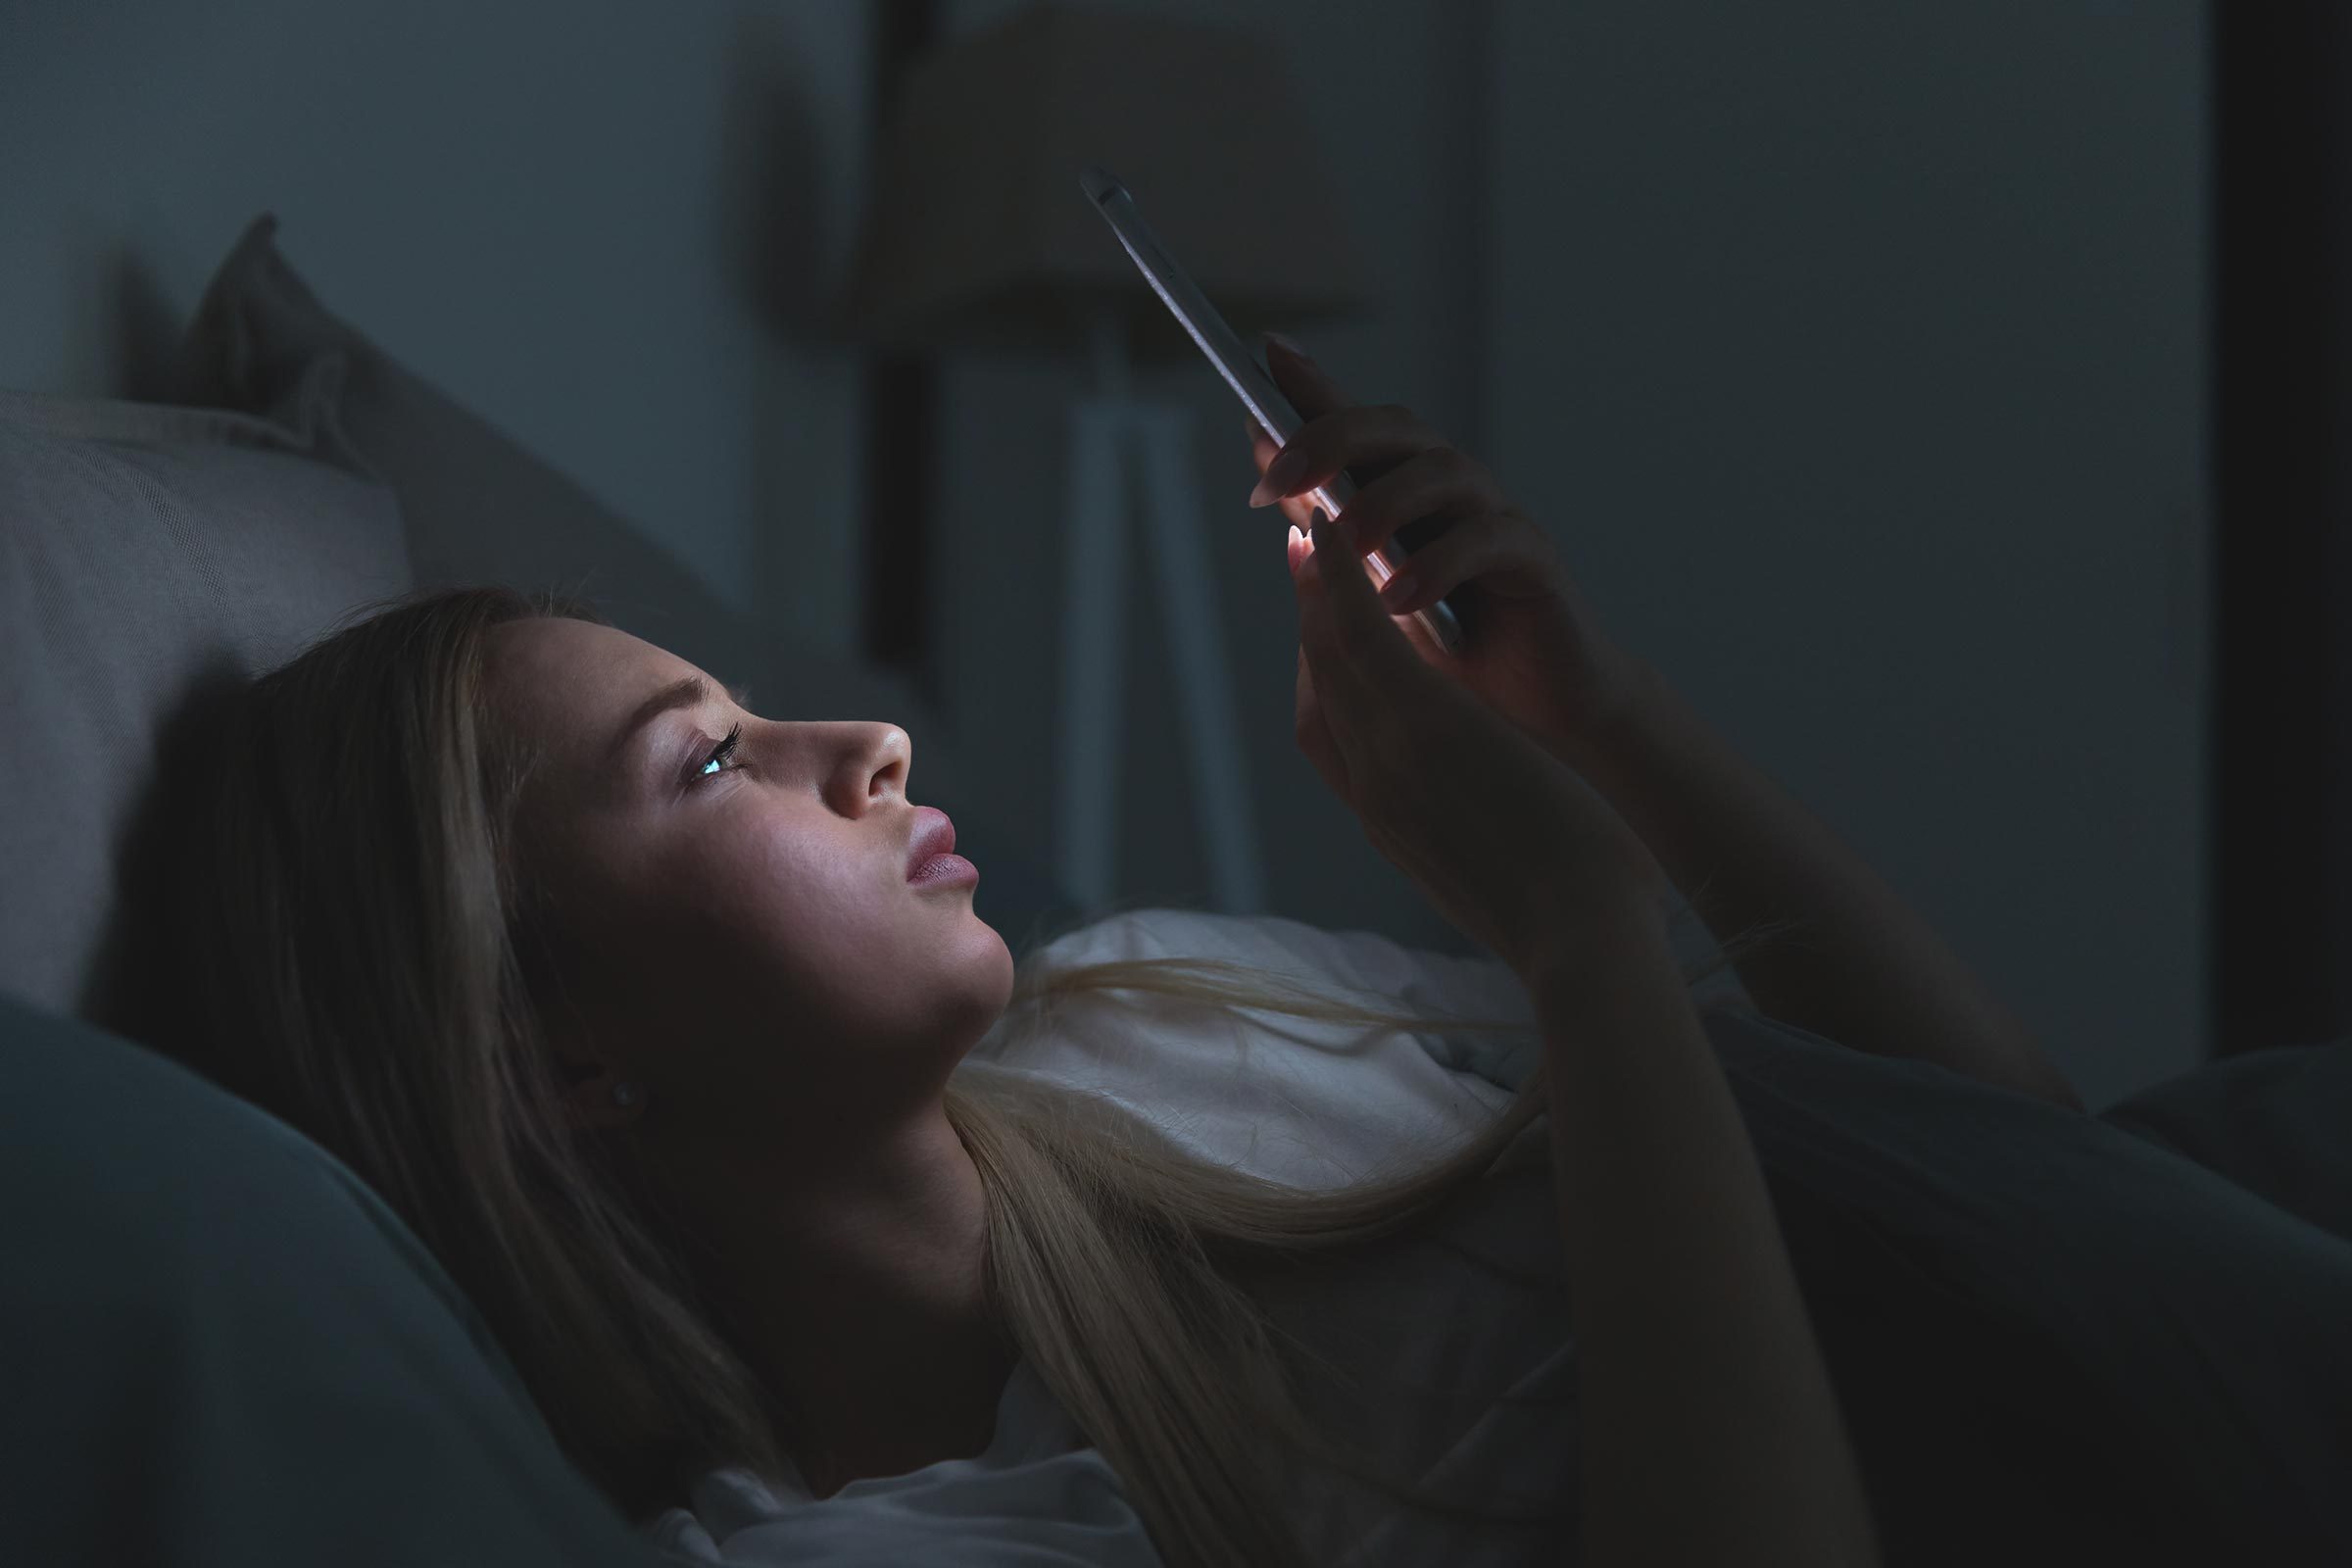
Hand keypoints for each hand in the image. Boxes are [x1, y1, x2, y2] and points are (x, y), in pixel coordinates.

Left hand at [1247, 336, 1649, 766]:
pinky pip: (1491, 539)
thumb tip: (1267, 467)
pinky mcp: (1535, 559)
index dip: (1312, 383)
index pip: (1354, 423)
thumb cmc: (1444, 652)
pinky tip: (1400, 599)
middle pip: (1396, 430)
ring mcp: (1494, 516)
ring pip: (1445, 471)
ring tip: (1348, 548)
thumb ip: (1324, 527)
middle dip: (1331, 440)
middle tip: (1280, 480)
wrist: (1530, 714)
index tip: (1265, 351)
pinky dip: (1440, 564)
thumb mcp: (1365, 593)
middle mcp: (1449, 490)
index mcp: (1402, 491)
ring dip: (1386, 503)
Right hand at [1287, 510, 1669, 982]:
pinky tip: (1337, 535)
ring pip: (1330, 652)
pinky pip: (1365, 635)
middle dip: (1307, 615)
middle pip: (1319, 685)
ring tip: (1313, 526)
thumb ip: (1475, 836)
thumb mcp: (1500, 874)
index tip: (1319, 631)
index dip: (1318, 674)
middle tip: (1302, 555)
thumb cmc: (1565, 919)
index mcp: (1388, 826)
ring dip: (1314, 584)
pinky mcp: (1423, 725)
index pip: (1329, 739)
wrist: (1579, 941)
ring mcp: (1388, 757)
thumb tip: (1500, 820)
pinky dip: (1341, 581)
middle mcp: (1372, 789)